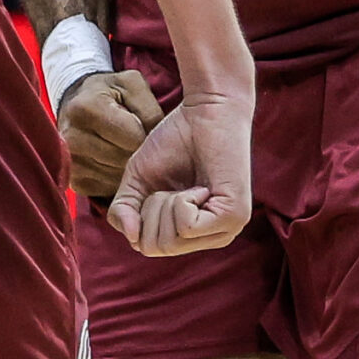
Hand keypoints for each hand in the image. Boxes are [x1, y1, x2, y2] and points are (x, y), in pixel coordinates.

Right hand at [59, 70, 162, 199]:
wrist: (78, 104)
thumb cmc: (111, 94)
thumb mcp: (133, 86)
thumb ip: (149, 110)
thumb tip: (155, 143)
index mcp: (86, 108)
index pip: (132, 137)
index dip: (145, 133)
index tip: (141, 125)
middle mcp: (72, 138)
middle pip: (125, 160)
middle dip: (137, 151)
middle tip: (133, 138)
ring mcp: (70, 163)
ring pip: (118, 178)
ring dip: (128, 166)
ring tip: (122, 147)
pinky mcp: (74, 182)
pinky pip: (108, 189)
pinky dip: (117, 178)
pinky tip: (113, 160)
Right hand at [108, 85, 250, 256]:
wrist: (206, 110)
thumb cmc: (175, 141)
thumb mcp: (138, 180)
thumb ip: (124, 211)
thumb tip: (131, 237)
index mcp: (191, 233)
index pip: (148, 247)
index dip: (142, 214)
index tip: (159, 187)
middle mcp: (210, 237)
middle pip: (157, 247)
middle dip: (152, 209)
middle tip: (172, 184)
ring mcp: (225, 230)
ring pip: (171, 240)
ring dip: (167, 203)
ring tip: (188, 183)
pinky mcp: (234, 217)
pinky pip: (187, 226)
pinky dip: (183, 201)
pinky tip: (202, 185)